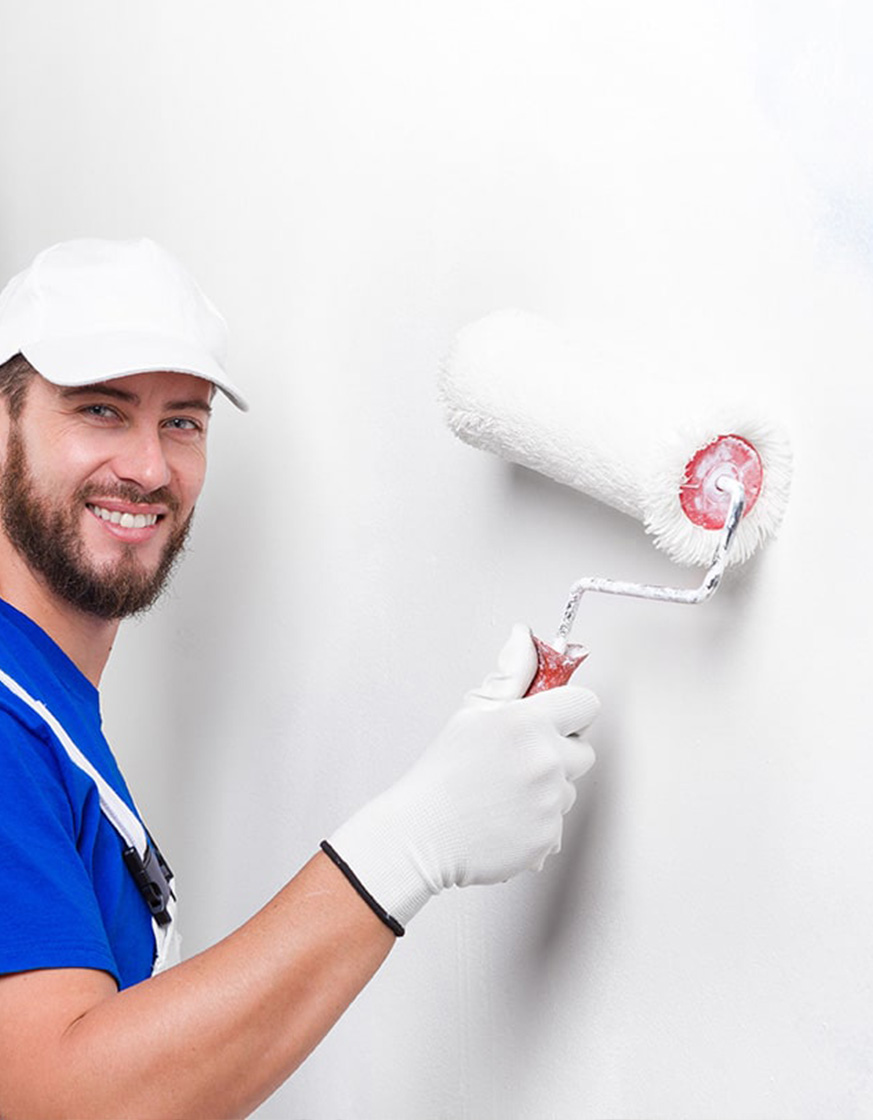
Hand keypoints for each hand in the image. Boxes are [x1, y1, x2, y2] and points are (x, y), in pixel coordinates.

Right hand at [327, 624, 599, 926]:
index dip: (570, 711)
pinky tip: (506, 819)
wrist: (422, 834)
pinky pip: (557, 824)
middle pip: (585, 751)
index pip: (586, 704)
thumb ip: (510, 672)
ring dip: (547, 791)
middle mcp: (545, 761)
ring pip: (569, 789)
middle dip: (560, 753)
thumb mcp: (473, 711)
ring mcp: (550, 803)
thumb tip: (523, 637)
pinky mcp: (549, 839)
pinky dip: (537, 824)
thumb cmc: (443, 773)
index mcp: (527, 722)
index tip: (552, 720)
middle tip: (519, 761)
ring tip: (505, 794)